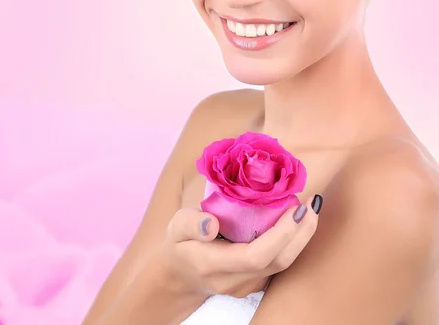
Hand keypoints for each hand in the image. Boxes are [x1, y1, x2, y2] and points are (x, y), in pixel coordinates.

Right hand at [157, 197, 320, 298]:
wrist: (179, 276)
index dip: (281, 234)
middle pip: (278, 261)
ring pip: (283, 264)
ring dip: (301, 236)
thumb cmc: (178, 244)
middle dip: (300, 232)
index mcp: (213, 264)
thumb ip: (191, 224)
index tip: (295, 208)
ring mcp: (247, 284)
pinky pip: (279, 262)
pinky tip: (298, 220)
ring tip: (310, 207)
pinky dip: (293, 241)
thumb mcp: (175, 227)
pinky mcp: (256, 281)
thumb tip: (211, 223)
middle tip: (311, 202)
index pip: (255, 256)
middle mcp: (234, 280)